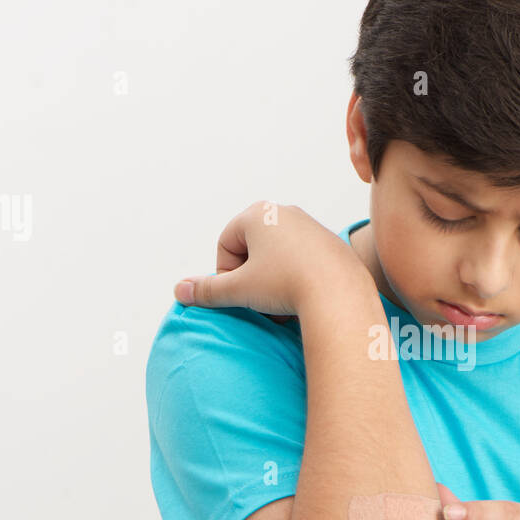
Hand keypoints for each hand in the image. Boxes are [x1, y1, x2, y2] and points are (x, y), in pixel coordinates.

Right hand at [173, 201, 366, 319]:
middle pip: (252, 251)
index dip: (226, 275)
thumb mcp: (239, 289)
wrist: (340, 293)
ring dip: (272, 284)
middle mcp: (285, 212)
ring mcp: (311, 226)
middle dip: (251, 280)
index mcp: (258, 214)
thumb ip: (208, 290)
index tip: (240, 294)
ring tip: (281, 307)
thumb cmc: (286, 285)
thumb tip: (179, 291)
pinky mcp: (330, 243)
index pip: (225, 245)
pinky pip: (302, 262)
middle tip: (260, 303)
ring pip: (277, 259)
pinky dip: (295, 281)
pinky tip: (302, 301)